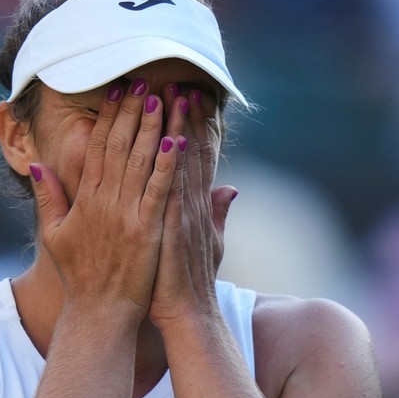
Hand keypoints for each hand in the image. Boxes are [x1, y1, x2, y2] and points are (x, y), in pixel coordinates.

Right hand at [28, 80, 177, 323]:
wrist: (99, 311)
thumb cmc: (81, 276)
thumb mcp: (55, 235)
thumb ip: (48, 198)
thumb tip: (37, 165)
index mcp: (85, 200)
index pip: (96, 148)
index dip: (107, 118)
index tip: (117, 92)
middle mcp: (104, 202)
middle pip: (118, 146)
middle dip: (131, 112)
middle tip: (143, 81)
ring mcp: (125, 215)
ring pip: (140, 162)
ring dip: (151, 128)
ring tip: (162, 99)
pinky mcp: (146, 230)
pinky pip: (159, 190)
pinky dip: (168, 165)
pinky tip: (177, 141)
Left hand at [148, 85, 237, 328]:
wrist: (189, 315)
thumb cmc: (191, 283)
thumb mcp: (210, 245)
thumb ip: (219, 214)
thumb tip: (232, 189)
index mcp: (198, 208)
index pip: (197, 159)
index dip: (194, 127)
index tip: (189, 97)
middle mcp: (193, 206)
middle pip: (190, 153)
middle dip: (184, 117)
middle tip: (179, 83)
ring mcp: (183, 216)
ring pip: (179, 164)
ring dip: (175, 129)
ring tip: (169, 99)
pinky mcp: (170, 229)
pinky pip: (168, 189)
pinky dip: (168, 165)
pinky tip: (166, 142)